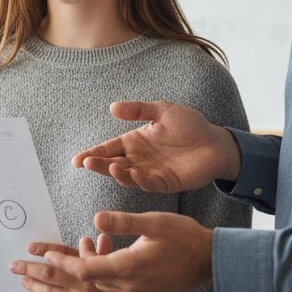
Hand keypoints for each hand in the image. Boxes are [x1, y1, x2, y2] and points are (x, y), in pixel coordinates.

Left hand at [10, 240, 119, 291]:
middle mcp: (86, 285)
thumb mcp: (104, 263)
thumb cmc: (104, 281)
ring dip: (34, 285)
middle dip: (30, 268)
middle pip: (51, 274)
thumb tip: (86, 239)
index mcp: (91, 267)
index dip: (46, 250)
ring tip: (23, 279)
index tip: (29, 247)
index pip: (64, 255)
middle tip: (14, 265)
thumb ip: (95, 251)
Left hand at [44, 212, 213, 291]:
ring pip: (103, 286)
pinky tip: (106, 263)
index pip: (85, 270)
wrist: (213, 261)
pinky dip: (104, 277)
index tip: (46, 254)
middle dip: (70, 269)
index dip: (64, 263)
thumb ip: (122, 222)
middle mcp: (131, 285)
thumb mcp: (153, 222)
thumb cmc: (184, 236)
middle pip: (90, 281)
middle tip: (59, 254)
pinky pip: (117, 289)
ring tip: (79, 255)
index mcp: (129, 267)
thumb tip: (95, 219)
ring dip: (88, 273)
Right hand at [72, 101, 240, 190]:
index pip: (108, 149)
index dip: (92, 154)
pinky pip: (149, 184)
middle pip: (112, 164)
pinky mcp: (166, 183)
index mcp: (134, 142)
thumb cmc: (189, 125)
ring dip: (117, 173)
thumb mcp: (162, 110)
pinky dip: (141, 181)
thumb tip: (112, 107)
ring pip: (127, 177)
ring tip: (111, 166)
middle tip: (87, 163)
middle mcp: (139, 159)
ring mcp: (151, 172)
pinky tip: (135, 173)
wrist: (216, 141)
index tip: (76, 160)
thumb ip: (138, 110)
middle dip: (98, 165)